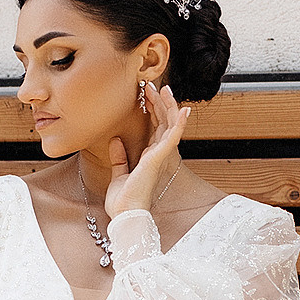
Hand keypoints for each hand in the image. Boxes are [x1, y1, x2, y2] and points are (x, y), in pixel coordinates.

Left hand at [106, 83, 190, 217]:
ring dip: (168, 106)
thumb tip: (115, 139)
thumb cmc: (123, 201)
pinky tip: (184, 109)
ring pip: (170, 125)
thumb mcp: (118, 174)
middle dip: (159, 102)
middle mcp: (157, 155)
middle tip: (152, 84)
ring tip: (163, 89)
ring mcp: (159, 156)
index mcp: (149, 157)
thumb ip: (120, 157)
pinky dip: (179, 123)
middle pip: (163, 122)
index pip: (155, 128)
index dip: (152, 109)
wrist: (124, 215)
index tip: (144, 94)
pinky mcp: (158, 158)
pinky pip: (172, 137)